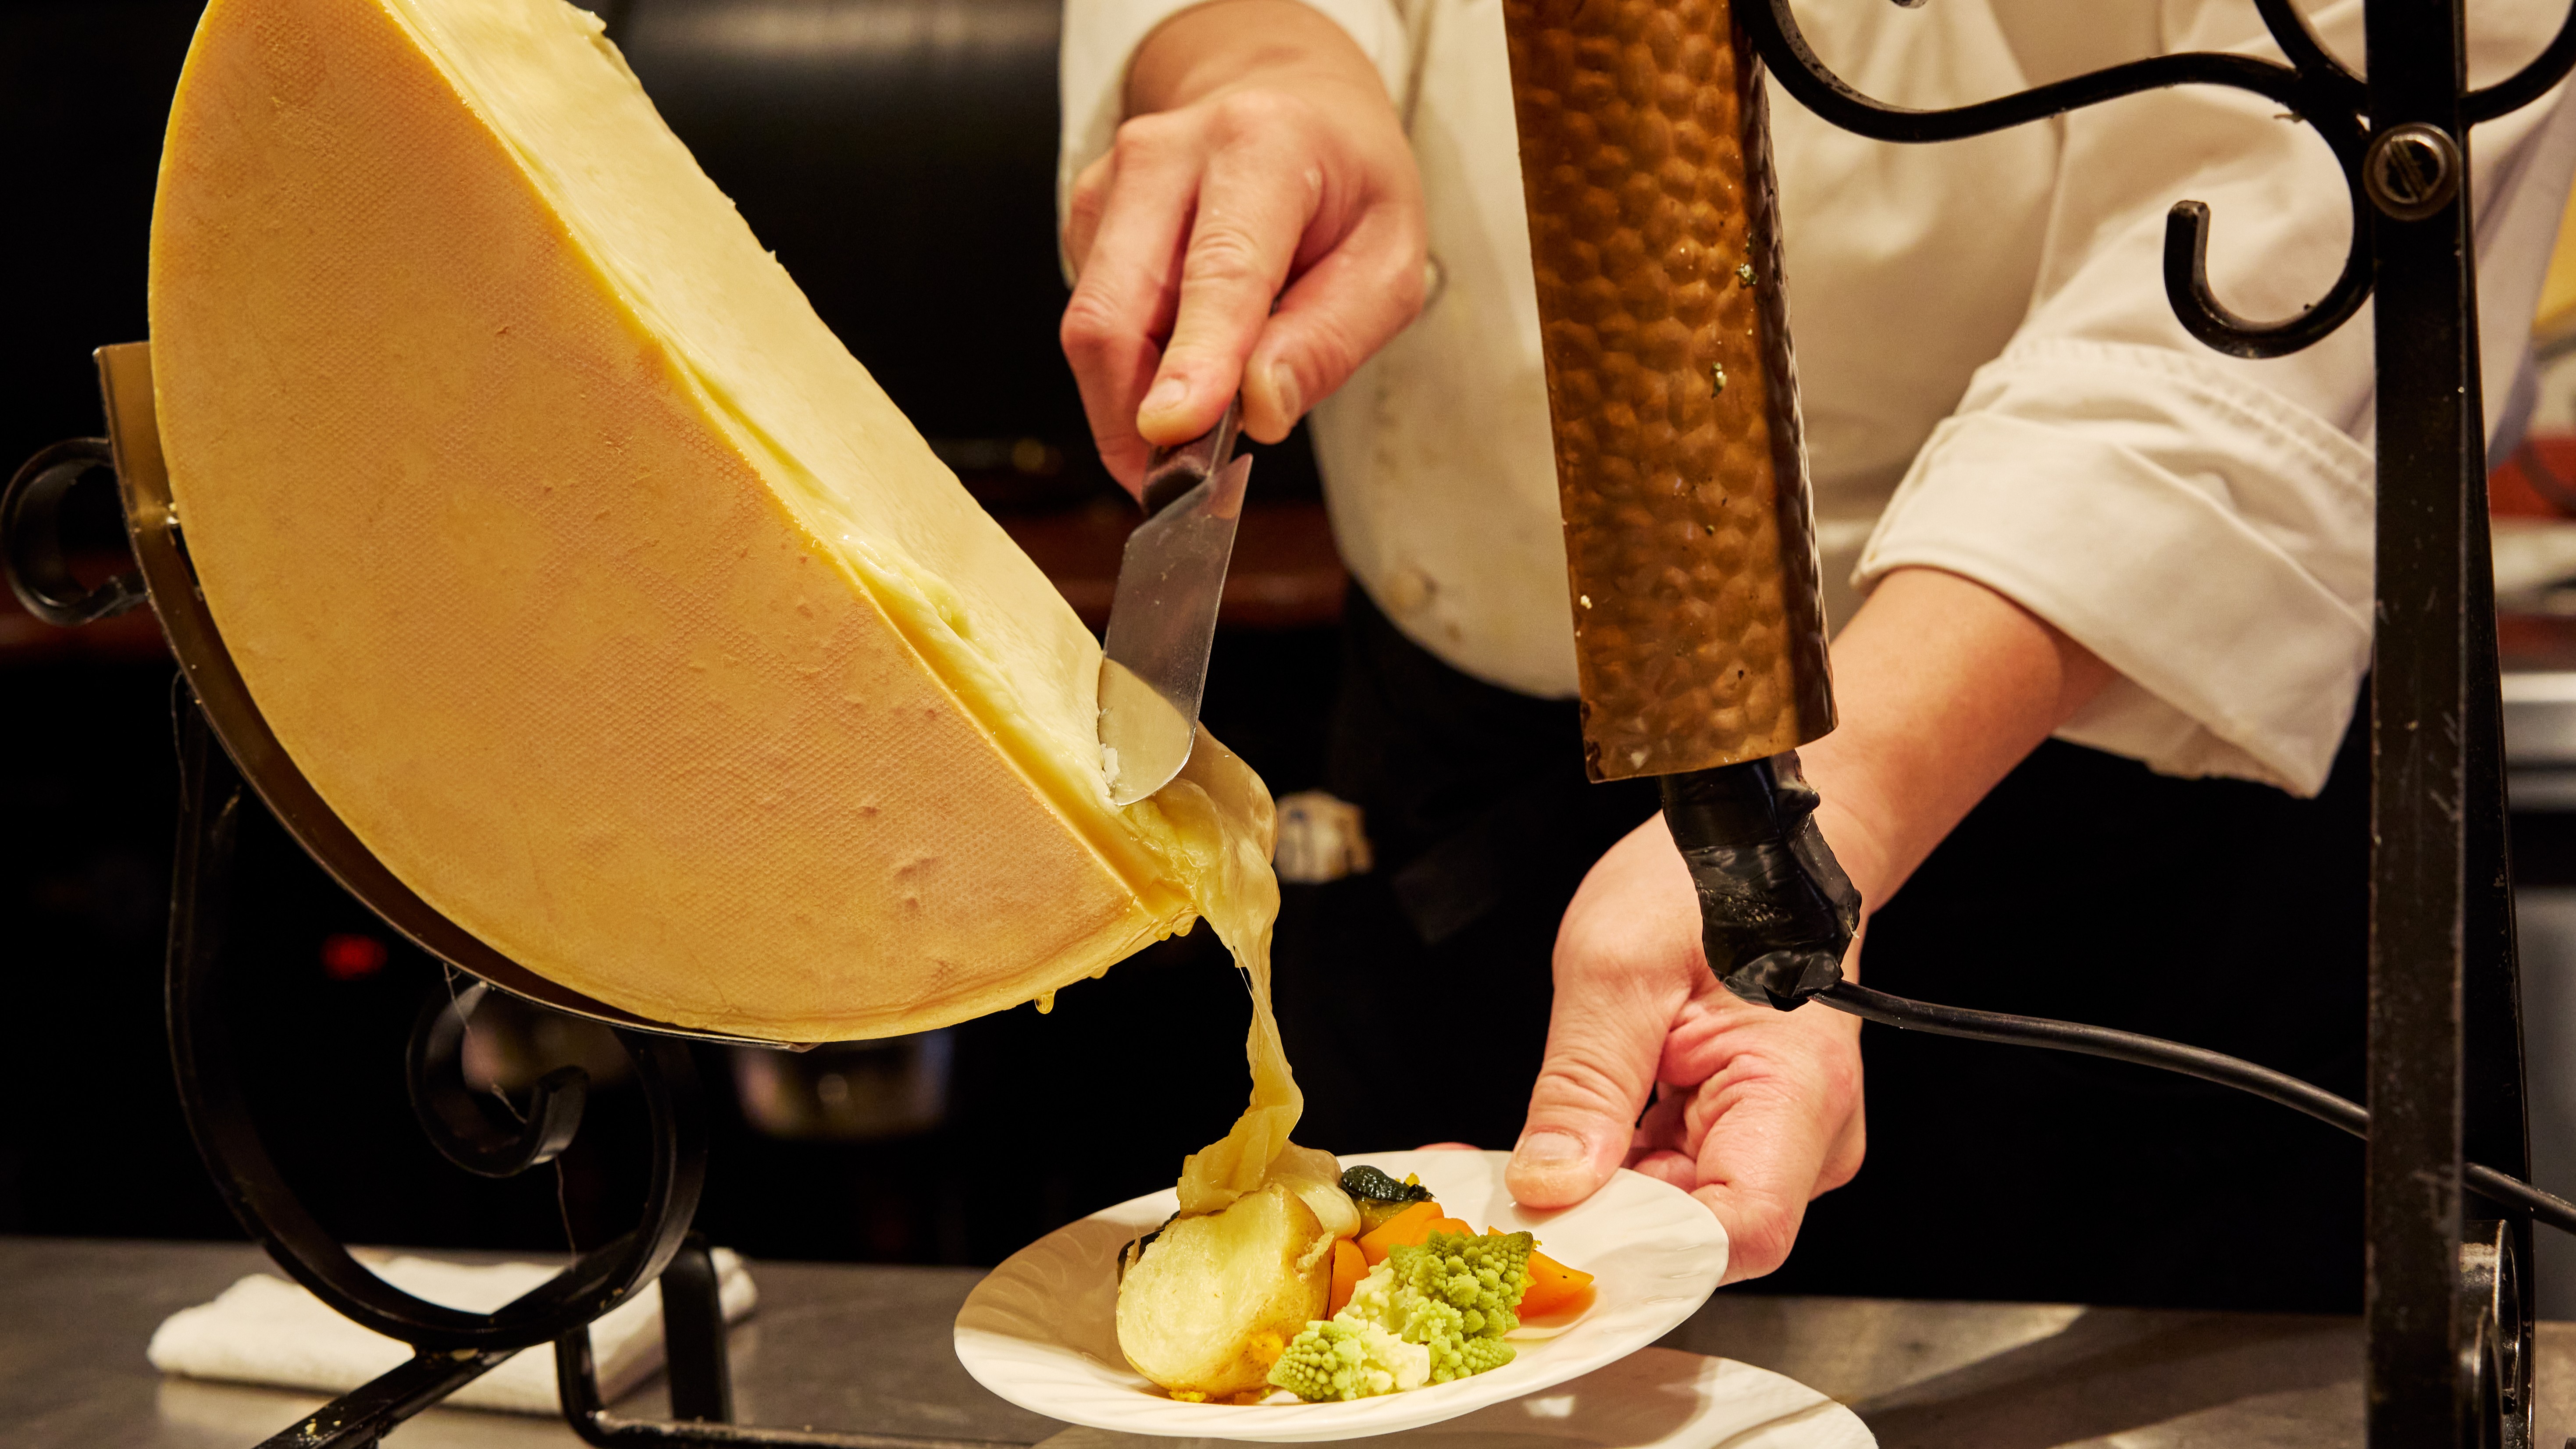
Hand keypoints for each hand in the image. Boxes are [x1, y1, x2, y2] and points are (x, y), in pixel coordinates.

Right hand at [1060, 0, 1426, 492]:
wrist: (1286, 101)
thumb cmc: (1344, 185)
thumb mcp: (1390, 260)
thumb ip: (1331, 338)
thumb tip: (1259, 409)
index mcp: (1260, 148)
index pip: (1218, 270)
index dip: (1193, 359)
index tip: (1174, 431)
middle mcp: (1167, 155)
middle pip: (1115, 309)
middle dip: (1133, 414)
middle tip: (1179, 486)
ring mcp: (1112, 185)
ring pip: (1093, 326)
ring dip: (1133, 401)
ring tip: (1199, 427)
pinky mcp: (1086, 219)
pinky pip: (1095, 320)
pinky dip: (1132, 371)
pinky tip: (1184, 365)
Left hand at [1506, 568, 2119, 1280]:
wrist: (1757, 838)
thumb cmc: (1706, 878)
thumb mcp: (1615, 964)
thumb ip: (1584, 1085)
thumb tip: (1548, 1187)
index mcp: (1795, 1096)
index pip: (1738, 1231)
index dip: (1641, 1249)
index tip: (1550, 1231)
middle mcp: (1804, 1140)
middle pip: (1696, 1232)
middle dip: (1596, 1221)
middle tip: (1495, 1196)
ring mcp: (1778, 1142)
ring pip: (1677, 1211)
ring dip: (1596, 1193)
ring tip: (1511, 1163)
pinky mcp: (1742, 1131)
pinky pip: (1675, 1176)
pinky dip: (1612, 1168)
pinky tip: (1558, 1145)